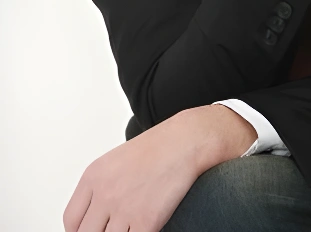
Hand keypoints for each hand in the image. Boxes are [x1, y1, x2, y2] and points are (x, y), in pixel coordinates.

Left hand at [62, 105, 256, 231]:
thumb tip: (95, 218)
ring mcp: (124, 209)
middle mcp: (105, 193)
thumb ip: (101, 188)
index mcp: (93, 176)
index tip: (94, 229)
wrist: (186, 141)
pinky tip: (147, 226)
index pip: (71, 221)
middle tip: (115, 228)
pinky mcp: (147, 222)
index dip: (81, 231)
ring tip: (133, 224)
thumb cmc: (158, 148)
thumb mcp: (117, 161)